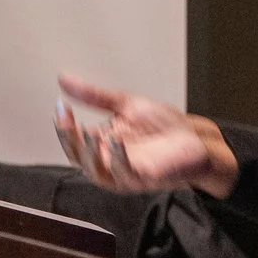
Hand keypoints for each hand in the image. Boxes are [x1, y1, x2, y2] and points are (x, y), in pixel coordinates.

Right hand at [53, 73, 237, 197]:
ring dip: (88, 153)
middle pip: (78, 157)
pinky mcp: (143, 178)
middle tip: (67, 120)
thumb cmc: (164, 126)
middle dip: (69, 140)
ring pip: (95, 171)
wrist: (197, 138)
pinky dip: (117, 158)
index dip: (64, 125)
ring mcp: (125, 172)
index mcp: (103, 143)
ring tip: (85, 132)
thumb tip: (63, 79)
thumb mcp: (126, 104)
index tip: (61, 106)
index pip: (73, 139)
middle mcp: (109, 160)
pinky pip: (124, 174)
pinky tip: (115, 141)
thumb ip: (95, 96)